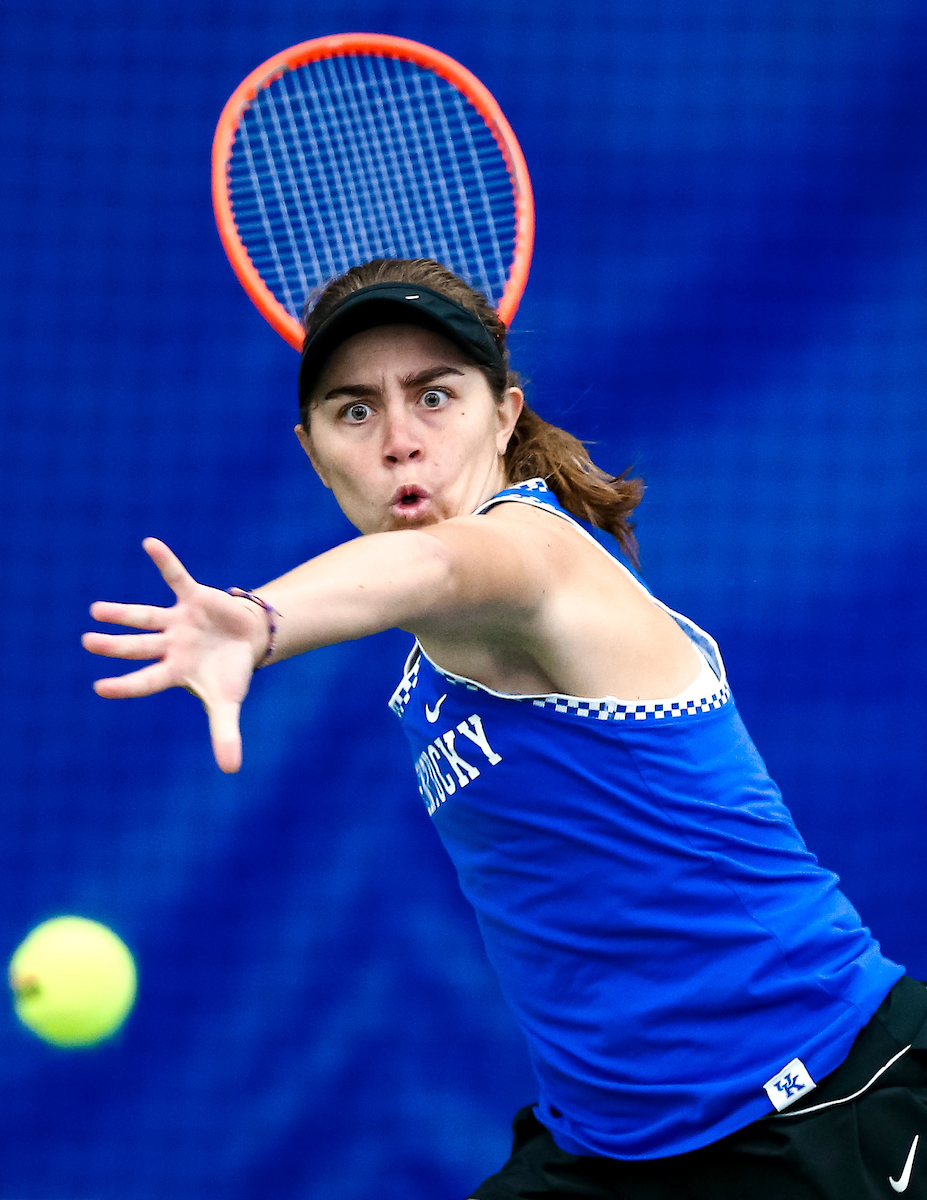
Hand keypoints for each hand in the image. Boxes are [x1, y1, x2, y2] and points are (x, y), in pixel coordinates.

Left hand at [82, 538, 267, 772]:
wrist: (248, 639)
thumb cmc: (229, 673)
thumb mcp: (227, 704)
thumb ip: (224, 734)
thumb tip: (231, 772)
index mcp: (173, 671)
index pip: (145, 680)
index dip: (125, 684)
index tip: (99, 687)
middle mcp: (168, 645)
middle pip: (137, 646)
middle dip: (115, 645)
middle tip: (87, 642)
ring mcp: (177, 621)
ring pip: (145, 616)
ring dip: (122, 614)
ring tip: (96, 611)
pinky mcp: (193, 597)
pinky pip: (176, 577)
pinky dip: (165, 562)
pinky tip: (150, 544)